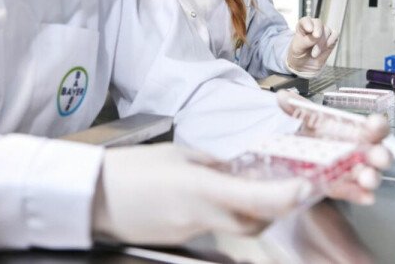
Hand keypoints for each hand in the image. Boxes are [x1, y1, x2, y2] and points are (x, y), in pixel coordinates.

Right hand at [92, 143, 311, 244]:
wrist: (90, 197)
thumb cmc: (126, 170)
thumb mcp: (176, 155)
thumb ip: (210, 164)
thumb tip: (233, 169)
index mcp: (197, 188)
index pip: (253, 197)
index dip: (284, 196)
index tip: (305, 189)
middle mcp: (198, 215)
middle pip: (252, 223)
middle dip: (273, 209)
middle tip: (286, 190)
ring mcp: (188, 232)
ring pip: (233, 227)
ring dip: (248, 212)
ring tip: (248, 190)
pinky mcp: (179, 239)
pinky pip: (211, 229)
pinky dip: (222, 216)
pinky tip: (212, 200)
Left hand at [276, 90, 391, 204]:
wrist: (300, 157)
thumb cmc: (314, 135)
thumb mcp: (306, 120)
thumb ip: (298, 108)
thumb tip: (282, 97)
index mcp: (355, 131)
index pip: (373, 128)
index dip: (377, 125)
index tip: (374, 125)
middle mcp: (360, 151)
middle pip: (377, 153)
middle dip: (381, 155)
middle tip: (379, 157)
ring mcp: (353, 172)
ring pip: (369, 175)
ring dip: (371, 177)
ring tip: (367, 179)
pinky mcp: (343, 189)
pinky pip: (353, 193)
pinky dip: (359, 195)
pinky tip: (365, 198)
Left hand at [286, 17, 338, 77]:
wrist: (304, 65)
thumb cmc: (298, 54)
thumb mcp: (297, 48)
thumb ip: (306, 41)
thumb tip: (317, 36)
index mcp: (302, 26)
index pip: (305, 20)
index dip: (308, 23)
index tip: (309, 29)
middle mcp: (313, 26)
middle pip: (318, 23)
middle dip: (318, 33)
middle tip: (316, 40)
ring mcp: (323, 31)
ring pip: (326, 31)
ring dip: (321, 43)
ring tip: (314, 54)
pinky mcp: (331, 38)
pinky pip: (335, 35)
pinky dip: (330, 41)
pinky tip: (324, 49)